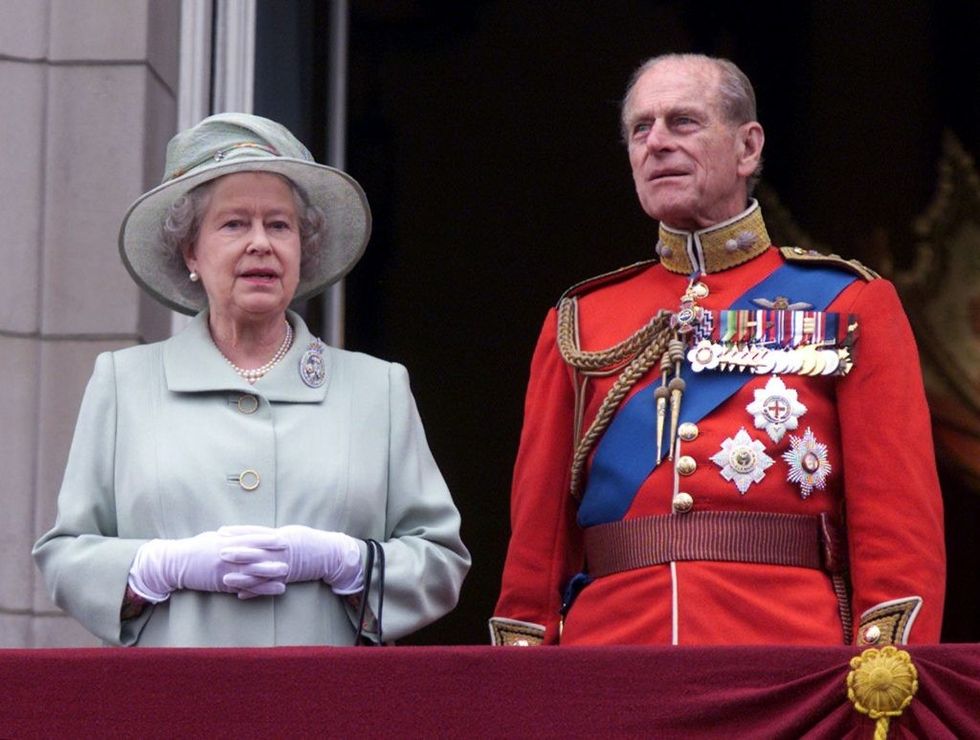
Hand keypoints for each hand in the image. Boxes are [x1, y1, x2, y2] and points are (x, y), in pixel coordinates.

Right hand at [128, 530, 288, 601]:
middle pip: (255, 553)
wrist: (174, 563)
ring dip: (270, 572)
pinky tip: (271, 590)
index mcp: (226, 540)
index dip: (267, 537)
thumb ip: (229, 537)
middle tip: (291, 552)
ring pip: (252, 571)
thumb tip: (241, 532)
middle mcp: (227, 553)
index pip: (251, 537)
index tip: (282, 536)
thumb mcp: (212, 538)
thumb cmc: (193, 549)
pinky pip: (243, 586)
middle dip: (273, 553)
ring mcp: (225, 568)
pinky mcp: (222, 583)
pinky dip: (258, 589)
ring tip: (286, 573)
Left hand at [220, 524, 363, 593]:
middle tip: (218, 552)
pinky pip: (267, 587)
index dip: (238, 532)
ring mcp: (282, 566)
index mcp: (280, 537)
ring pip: (259, 572)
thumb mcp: (289, 533)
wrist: (328, 554)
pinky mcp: (285, 579)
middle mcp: (280, 552)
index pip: (254, 533)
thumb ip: (270, 536)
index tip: (222, 531)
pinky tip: (239, 594)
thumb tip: (252, 535)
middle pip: (254, 552)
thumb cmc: (308, 541)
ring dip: (241, 576)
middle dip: (236, 552)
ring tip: (224, 578)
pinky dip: (253, 591)